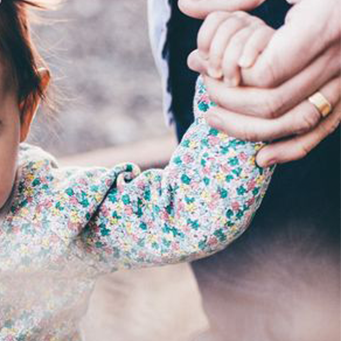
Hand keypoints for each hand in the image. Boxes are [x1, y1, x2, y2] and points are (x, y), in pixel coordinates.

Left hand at [186, 0, 340, 164]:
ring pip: (296, 121)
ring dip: (249, 129)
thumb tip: (184, 5)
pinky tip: (261, 157)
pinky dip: (292, 148)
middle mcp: (340, 56)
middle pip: (274, 102)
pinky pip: (324, 129)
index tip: (205, 64)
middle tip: (204, 86)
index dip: (231, 76)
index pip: (265, 73)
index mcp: (324, 25)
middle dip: (228, 100)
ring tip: (213, 118)